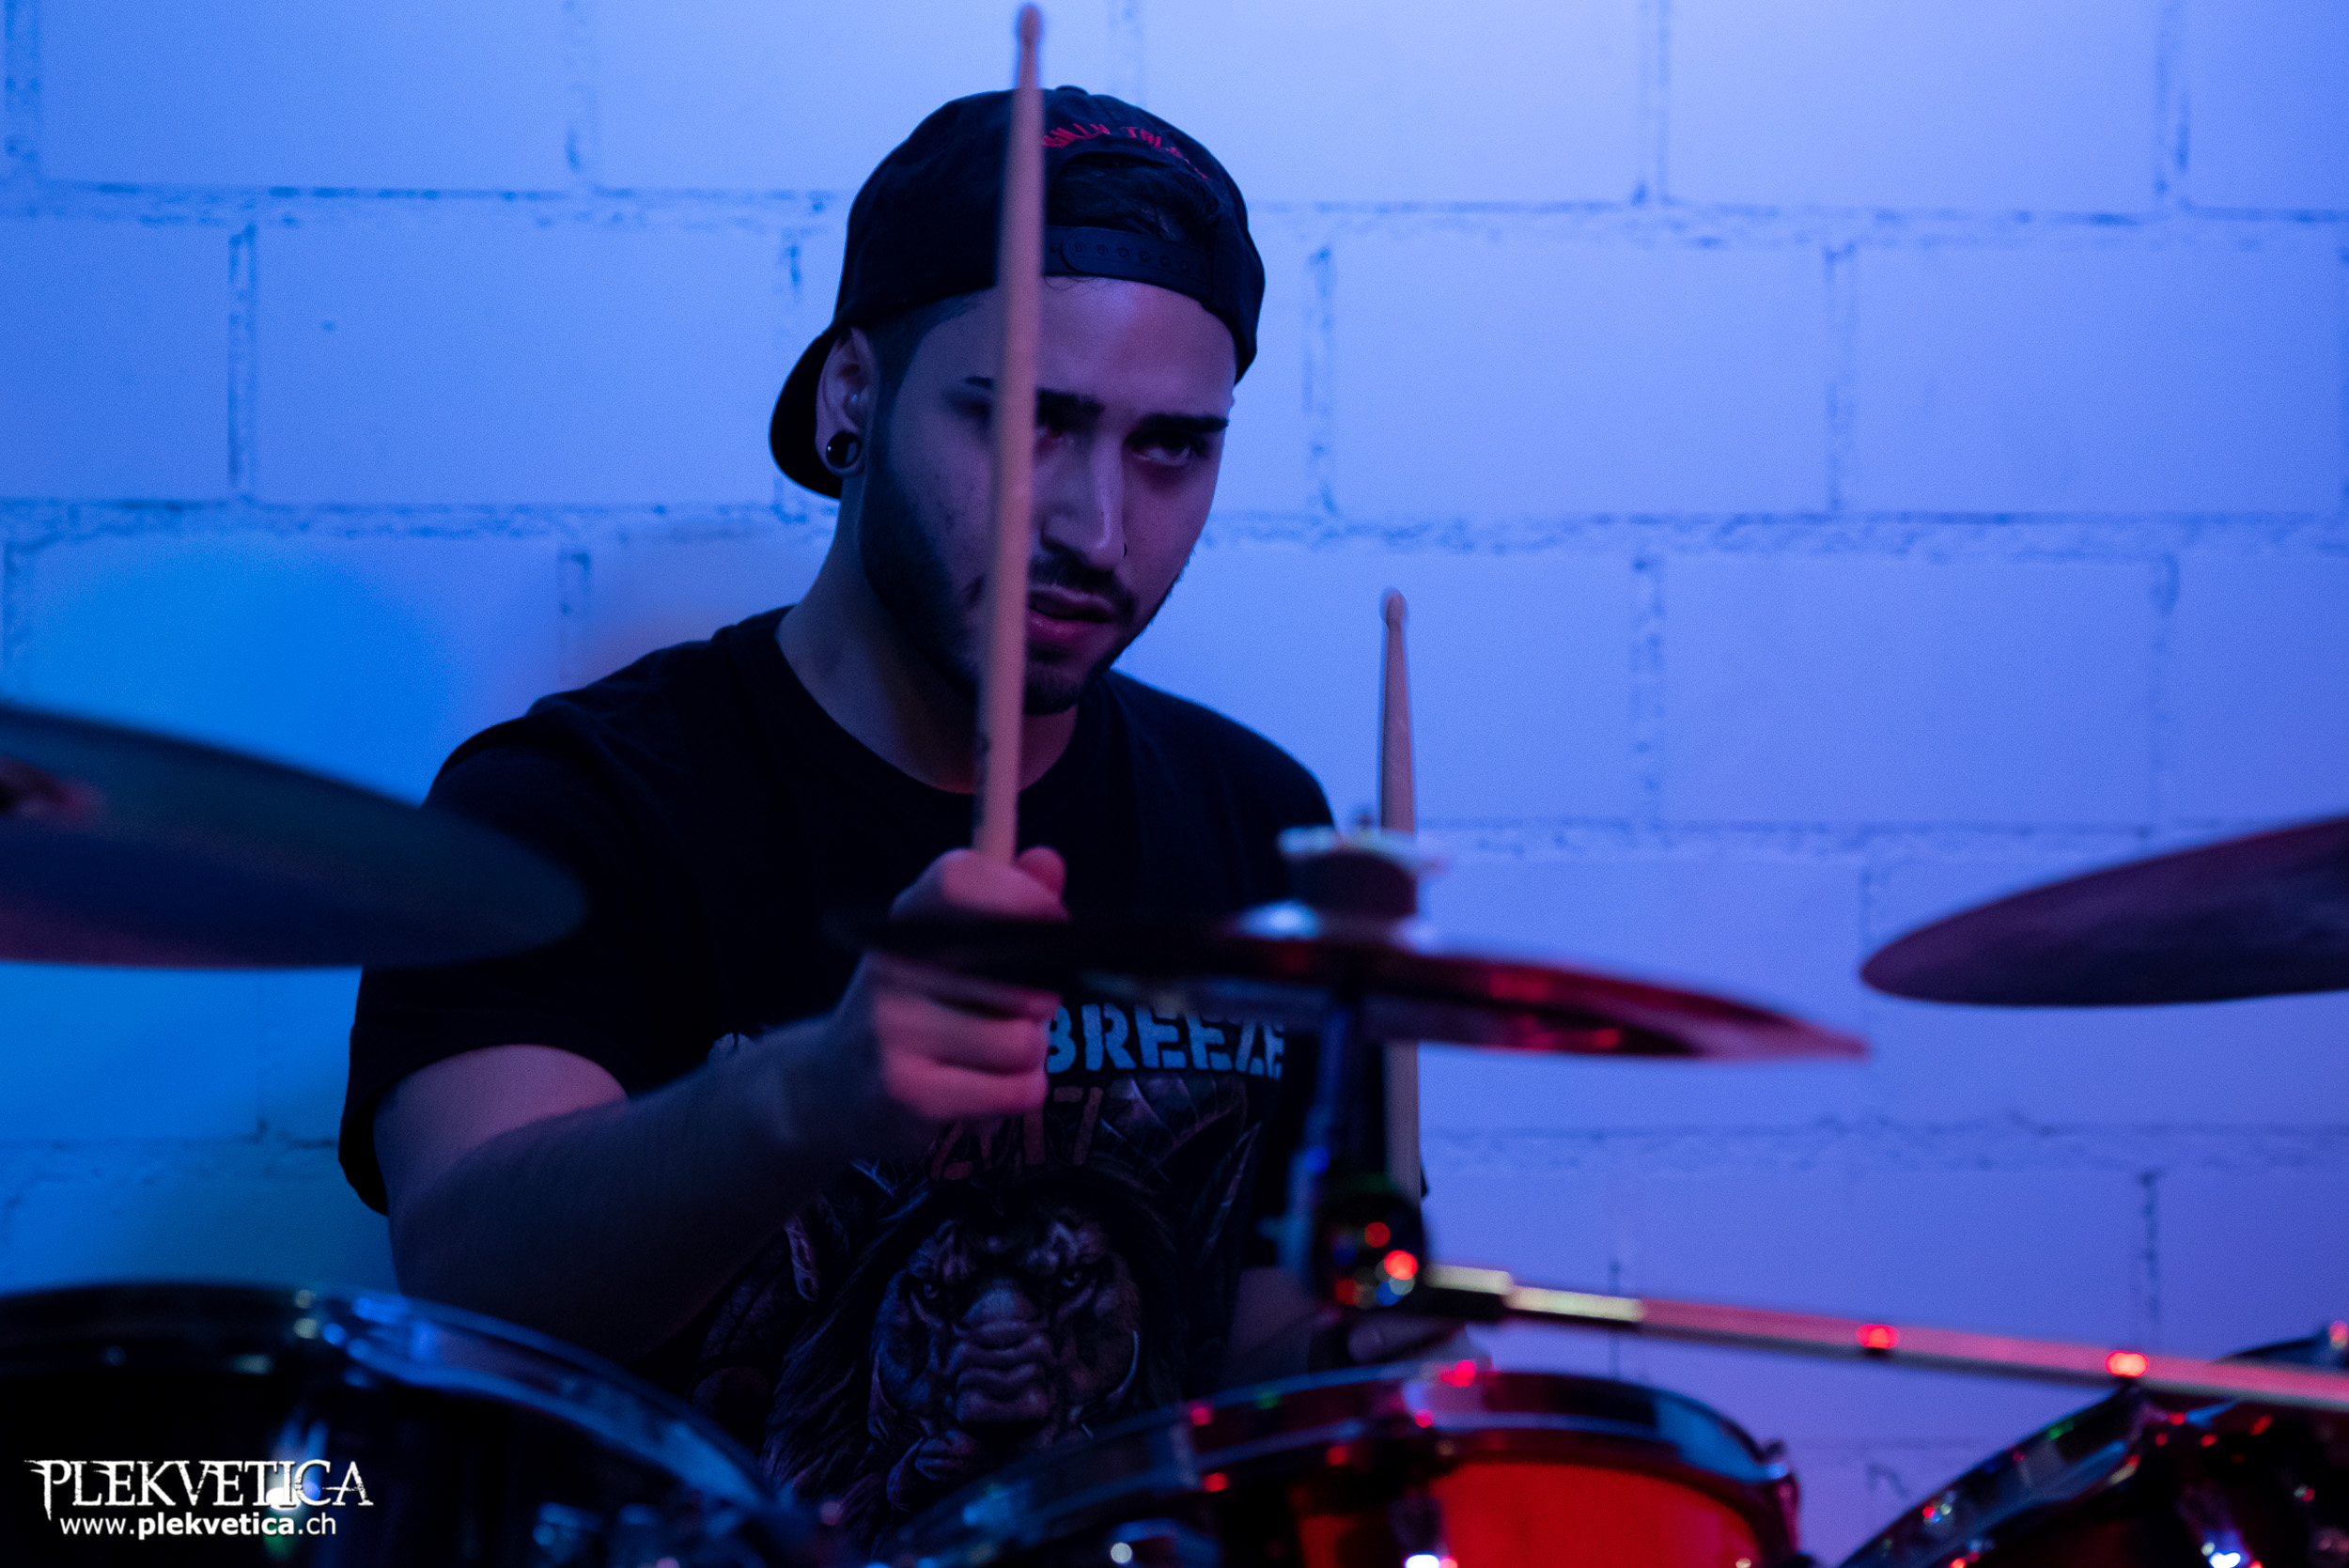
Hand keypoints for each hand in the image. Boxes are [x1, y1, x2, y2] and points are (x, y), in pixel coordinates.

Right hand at [772, 846, 1067, 1161]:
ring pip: (1024, 1042)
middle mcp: (891, 965)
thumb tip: (1047, 860)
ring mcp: (893, 1029)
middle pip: (1020, 973)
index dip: (1023, 899)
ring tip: (992, 1058)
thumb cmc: (915, 1008)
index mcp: (907, 917)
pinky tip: (984, 1091)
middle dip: (1040, 1001)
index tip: (1052, 925)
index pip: (964, 879)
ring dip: (1029, 1057)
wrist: (833, 1088)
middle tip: (1015, 1011)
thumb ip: (1006, 900)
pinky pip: (1016, 1091)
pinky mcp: (908, 1092)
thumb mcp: (950, 945)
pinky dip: (1018, 1094)